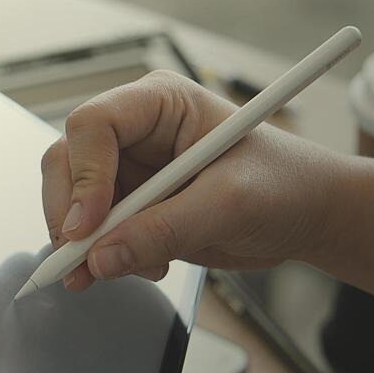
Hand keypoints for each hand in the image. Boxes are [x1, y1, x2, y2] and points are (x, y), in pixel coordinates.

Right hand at [40, 71, 348, 289]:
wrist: (306, 215)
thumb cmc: (285, 185)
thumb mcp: (230, 204)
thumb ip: (164, 229)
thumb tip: (102, 258)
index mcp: (159, 103)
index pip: (93, 125)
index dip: (83, 175)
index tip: (88, 226)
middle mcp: (135, 133)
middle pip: (67, 163)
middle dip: (71, 215)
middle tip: (85, 261)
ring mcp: (129, 172)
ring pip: (71, 203)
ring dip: (88, 244)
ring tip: (132, 267)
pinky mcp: (131, 209)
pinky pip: (93, 235)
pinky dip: (101, 259)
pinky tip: (135, 269)